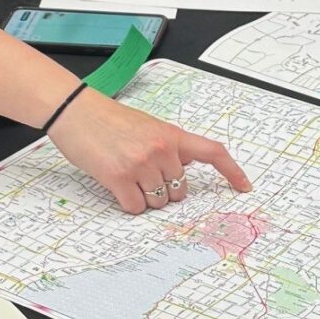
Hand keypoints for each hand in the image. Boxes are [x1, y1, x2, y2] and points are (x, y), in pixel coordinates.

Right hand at [48, 84, 252, 215]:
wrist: (75, 111)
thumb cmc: (108, 119)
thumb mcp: (148, 126)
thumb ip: (169, 146)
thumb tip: (183, 170)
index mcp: (172, 134)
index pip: (212, 152)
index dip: (232, 172)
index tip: (244, 186)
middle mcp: (161, 149)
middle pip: (179, 190)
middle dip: (164, 190)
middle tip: (142, 173)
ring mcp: (141, 164)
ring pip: (158, 202)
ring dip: (145, 197)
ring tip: (126, 175)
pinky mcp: (119, 178)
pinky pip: (136, 207)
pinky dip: (129, 204)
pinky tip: (117, 186)